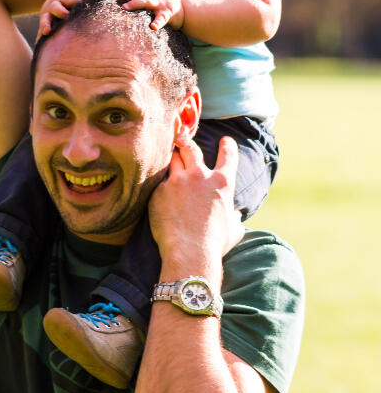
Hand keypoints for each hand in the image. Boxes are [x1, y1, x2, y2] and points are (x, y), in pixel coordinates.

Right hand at [38, 0, 92, 37]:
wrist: (52, 3)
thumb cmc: (70, 0)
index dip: (73, 0)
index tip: (78, 2)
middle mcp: (54, 6)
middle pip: (55, 7)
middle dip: (60, 11)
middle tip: (65, 16)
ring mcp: (48, 17)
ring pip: (45, 19)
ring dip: (45, 24)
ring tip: (47, 31)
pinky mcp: (43, 26)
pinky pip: (40, 32)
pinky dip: (39, 37)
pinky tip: (38, 43)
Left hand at [114, 0, 184, 30]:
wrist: (185, 7)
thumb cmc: (163, 5)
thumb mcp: (150, 0)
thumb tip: (120, 2)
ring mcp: (159, 5)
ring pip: (146, 1)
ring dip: (135, 3)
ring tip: (125, 7)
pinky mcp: (167, 13)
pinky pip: (161, 18)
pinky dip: (157, 22)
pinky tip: (153, 27)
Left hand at [148, 138, 243, 279]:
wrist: (190, 252)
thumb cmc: (215, 243)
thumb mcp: (234, 227)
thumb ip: (233, 215)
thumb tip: (236, 214)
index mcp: (222, 182)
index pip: (228, 155)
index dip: (227, 146)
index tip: (225, 141)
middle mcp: (199, 176)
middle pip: (191, 148)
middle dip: (187, 142)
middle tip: (184, 140)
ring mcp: (177, 181)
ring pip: (172, 158)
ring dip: (172, 157)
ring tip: (169, 157)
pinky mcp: (159, 190)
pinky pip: (158, 179)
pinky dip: (160, 180)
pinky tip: (156, 184)